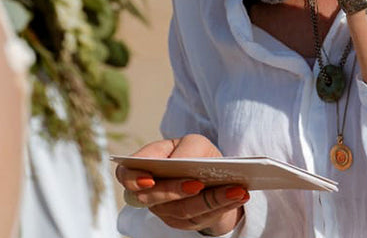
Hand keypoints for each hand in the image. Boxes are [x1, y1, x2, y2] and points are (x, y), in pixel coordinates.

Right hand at [115, 135, 248, 234]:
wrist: (214, 175)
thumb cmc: (197, 155)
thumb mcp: (193, 143)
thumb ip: (185, 150)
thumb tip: (182, 164)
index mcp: (145, 167)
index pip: (126, 175)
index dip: (133, 179)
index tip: (150, 178)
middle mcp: (151, 192)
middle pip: (153, 198)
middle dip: (175, 191)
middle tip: (197, 183)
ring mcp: (167, 211)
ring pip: (183, 211)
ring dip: (211, 200)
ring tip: (234, 189)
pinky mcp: (187, 223)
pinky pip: (203, 218)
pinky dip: (224, 205)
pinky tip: (240, 194)